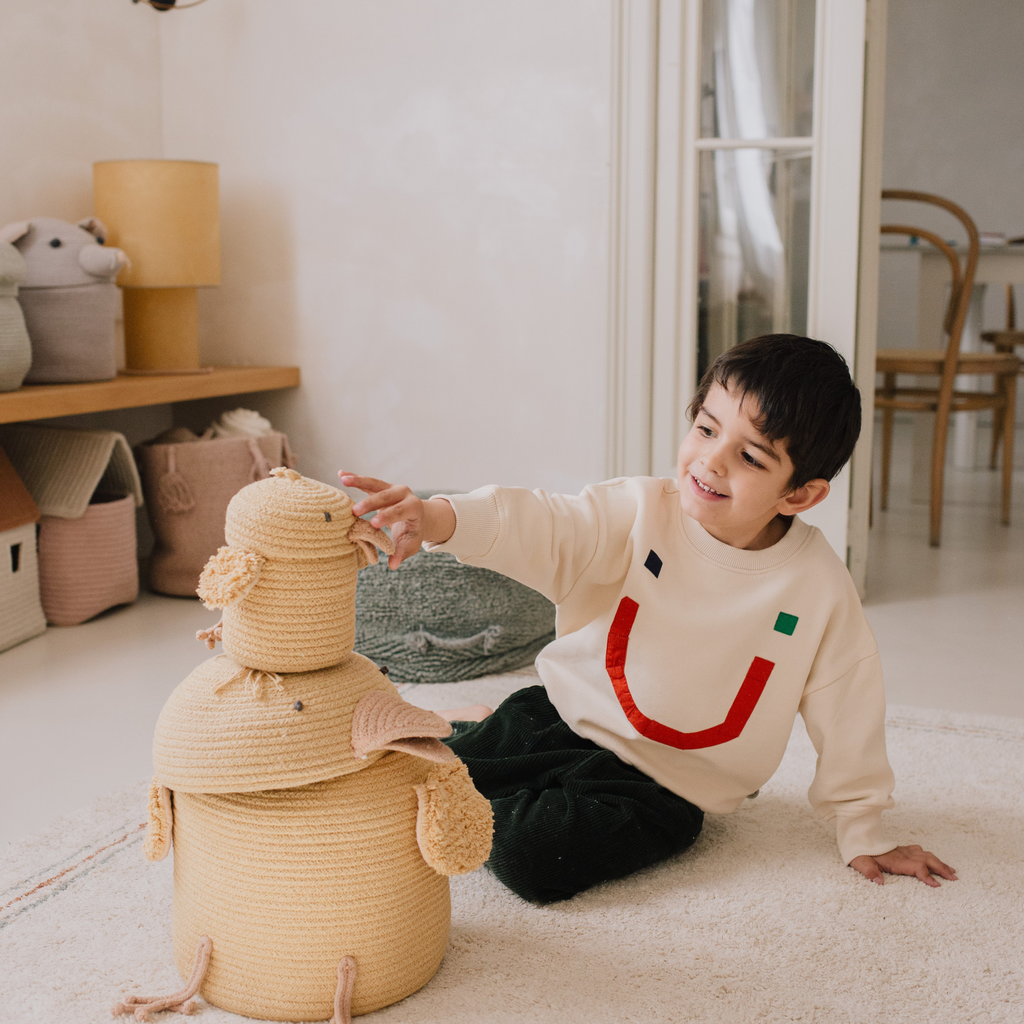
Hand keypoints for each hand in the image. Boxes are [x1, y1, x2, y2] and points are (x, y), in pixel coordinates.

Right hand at [338, 473, 455, 568]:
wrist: (417, 518)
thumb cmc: (412, 533)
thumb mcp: (410, 544)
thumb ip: (402, 553)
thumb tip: (392, 566)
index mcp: (413, 507)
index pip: (400, 511)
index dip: (388, 516)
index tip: (374, 524)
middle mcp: (404, 493)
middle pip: (386, 496)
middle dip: (370, 503)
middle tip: (355, 511)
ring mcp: (391, 487)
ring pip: (374, 483)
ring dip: (358, 481)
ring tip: (343, 480)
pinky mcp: (381, 487)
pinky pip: (367, 482)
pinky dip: (354, 479)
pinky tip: (341, 475)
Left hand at [850, 845, 956, 887]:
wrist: (857, 837)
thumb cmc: (860, 853)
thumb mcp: (861, 863)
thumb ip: (869, 872)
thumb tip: (879, 881)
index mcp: (895, 859)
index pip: (916, 867)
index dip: (927, 875)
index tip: (937, 885)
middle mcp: (903, 854)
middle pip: (926, 860)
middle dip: (941, 869)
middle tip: (954, 879)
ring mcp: (904, 850)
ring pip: (926, 855)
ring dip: (940, 863)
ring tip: (952, 872)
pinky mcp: (903, 849)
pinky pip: (920, 851)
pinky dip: (931, 857)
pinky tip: (936, 861)